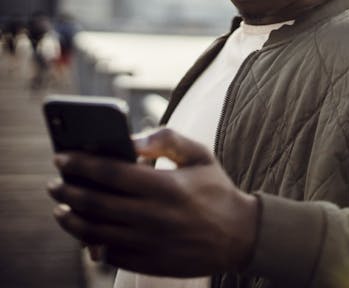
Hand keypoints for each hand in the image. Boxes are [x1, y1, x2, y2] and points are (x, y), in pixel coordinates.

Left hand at [47, 128, 258, 276]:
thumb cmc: (216, 190)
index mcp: (167, 187)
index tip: (62, 157)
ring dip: (71, 219)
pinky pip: (109, 254)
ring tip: (61, 208)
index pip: (111, 173)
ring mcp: (150, 243)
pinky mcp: (149, 263)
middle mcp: (154, 216)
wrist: (240, 235)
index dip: (81, 164)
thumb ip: (167, 140)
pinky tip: (85, 232)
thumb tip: (131, 139)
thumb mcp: (200, 156)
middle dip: (68, 191)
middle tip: (54, 183)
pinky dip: (91, 243)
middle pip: (95, 203)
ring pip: (94, 233)